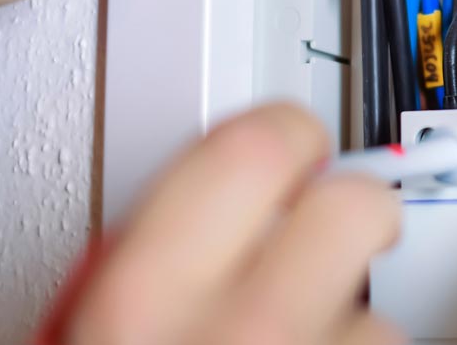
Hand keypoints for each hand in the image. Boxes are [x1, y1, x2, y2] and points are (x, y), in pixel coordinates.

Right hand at [46, 104, 402, 344]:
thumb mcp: (77, 326)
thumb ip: (131, 256)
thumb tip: (182, 205)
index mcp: (145, 301)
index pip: (256, 145)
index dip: (283, 133)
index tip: (289, 143)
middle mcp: (248, 333)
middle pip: (354, 201)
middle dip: (346, 205)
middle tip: (323, 228)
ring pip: (379, 302)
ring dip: (347, 314)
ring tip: (297, 340)